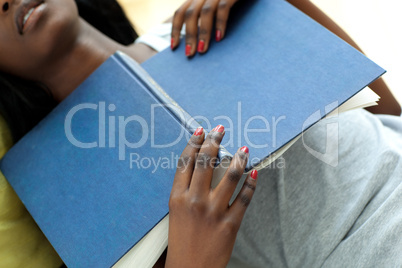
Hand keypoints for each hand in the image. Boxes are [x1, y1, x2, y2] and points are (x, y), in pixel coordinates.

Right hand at [165, 125, 257, 267]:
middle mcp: (195, 201)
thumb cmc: (181, 242)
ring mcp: (213, 211)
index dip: (194, 143)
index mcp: (178, 198)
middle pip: (205, 163)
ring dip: (239, 158)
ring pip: (230, 175)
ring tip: (243, 149)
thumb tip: (201, 168)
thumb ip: (186, 191)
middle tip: (221, 130)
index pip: (186, 162)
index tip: (201, 131)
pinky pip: (245, 198)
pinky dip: (251, 184)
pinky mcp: (230, 224)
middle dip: (214, 141)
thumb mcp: (176, 213)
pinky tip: (254, 174)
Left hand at [171, 0, 237, 56]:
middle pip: (190, 14)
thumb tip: (197, 39)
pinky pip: (223, 8)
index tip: (174, 46)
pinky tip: (219, 37)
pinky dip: (220, 23)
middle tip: (190, 54)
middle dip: (189, 35)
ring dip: (203, 33)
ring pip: (205, 12)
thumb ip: (205, 17)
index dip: (175, 29)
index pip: (180, 12)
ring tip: (202, 49)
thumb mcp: (215, 5)